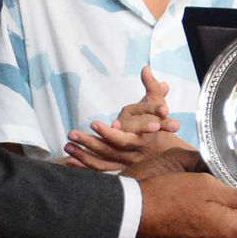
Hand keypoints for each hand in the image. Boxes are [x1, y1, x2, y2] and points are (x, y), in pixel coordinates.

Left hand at [64, 66, 189, 170]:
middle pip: (108, 150)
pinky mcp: (118, 168)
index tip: (93, 123)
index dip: (107, 132)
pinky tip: (69, 161)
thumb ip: (152, 87)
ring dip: (82, 155)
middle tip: (71, 133)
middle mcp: (132, 154)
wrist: (170, 155)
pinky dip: (84, 166)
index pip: (123, 138)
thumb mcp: (160, 105)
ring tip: (67, 145)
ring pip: (101, 162)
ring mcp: (125, 164)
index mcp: (142, 139)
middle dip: (88, 142)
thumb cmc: (163, 126)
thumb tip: (145, 68)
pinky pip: (100, 169)